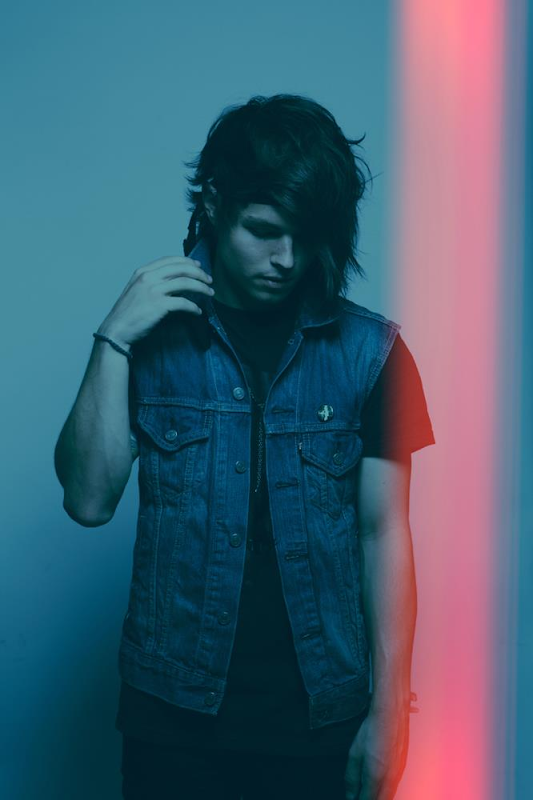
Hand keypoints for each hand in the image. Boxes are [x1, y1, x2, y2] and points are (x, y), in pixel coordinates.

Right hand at [96, 256, 214, 347]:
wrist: (117, 330)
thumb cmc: (127, 313)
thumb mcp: (136, 290)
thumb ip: (152, 282)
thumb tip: (174, 281)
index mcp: (143, 272)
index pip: (170, 259)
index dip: (188, 262)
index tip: (199, 267)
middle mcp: (148, 277)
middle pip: (181, 268)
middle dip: (199, 274)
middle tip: (209, 280)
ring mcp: (154, 291)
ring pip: (186, 283)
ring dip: (202, 288)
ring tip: (210, 293)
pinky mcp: (159, 305)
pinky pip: (184, 303)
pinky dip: (194, 307)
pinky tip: (198, 312)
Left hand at [344, 699, 413, 799]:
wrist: (392, 714)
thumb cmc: (372, 731)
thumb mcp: (355, 753)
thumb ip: (352, 777)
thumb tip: (350, 795)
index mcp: (375, 776)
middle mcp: (389, 779)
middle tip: (358, 796)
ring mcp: (398, 774)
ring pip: (388, 796)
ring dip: (378, 797)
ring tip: (365, 792)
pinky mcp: (402, 769)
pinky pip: (393, 787)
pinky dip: (385, 791)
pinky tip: (377, 786)